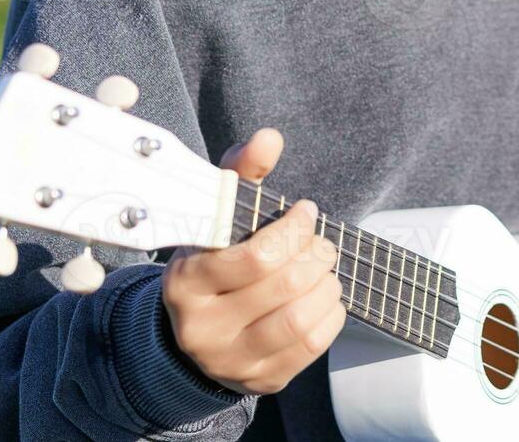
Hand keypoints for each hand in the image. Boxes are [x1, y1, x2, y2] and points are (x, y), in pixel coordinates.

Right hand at [160, 129, 346, 394]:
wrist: (193, 334)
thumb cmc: (212, 263)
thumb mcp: (216, 218)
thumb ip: (240, 173)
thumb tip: (269, 137)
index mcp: (186, 282)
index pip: (257, 257)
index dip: (294, 230)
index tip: (305, 212)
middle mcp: (202, 327)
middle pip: (285, 286)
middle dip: (316, 255)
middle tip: (320, 243)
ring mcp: (231, 360)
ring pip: (300, 319)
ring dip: (327, 285)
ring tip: (324, 269)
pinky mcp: (261, 380)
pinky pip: (313, 346)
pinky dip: (332, 314)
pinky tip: (325, 297)